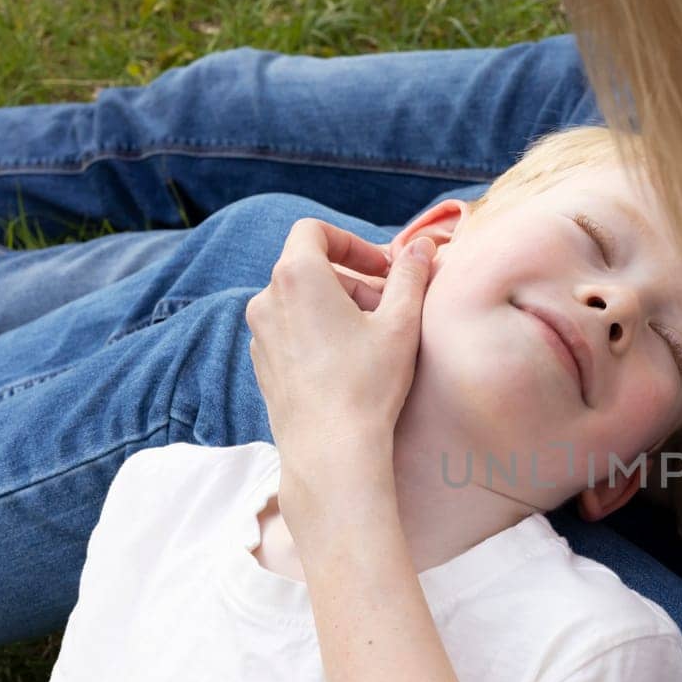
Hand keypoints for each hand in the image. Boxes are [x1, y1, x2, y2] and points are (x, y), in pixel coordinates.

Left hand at [245, 219, 434, 514]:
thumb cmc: (367, 384)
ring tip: (371, 337)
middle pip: (309, 268)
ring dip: (335, 306)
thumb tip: (421, 247)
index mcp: (296, 276)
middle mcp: (267, 299)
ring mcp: (259, 334)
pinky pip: (290, 330)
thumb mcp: (401, 323)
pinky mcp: (261, 364)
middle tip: (388, 307)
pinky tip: (347, 362)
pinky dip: (317, 331)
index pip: (314, 231)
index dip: (352, 242)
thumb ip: (410, 276)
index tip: (382, 269)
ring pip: (299, 301)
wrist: (331, 450)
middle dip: (352, 280)